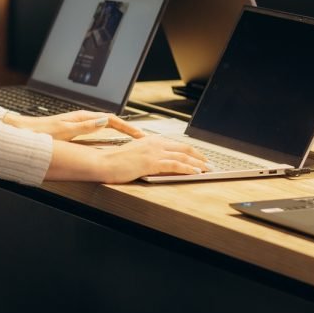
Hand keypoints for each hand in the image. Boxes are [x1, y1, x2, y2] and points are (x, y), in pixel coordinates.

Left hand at [3, 110, 145, 141]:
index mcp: (81, 118)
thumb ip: (84, 126)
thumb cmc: (38, 133)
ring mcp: (76, 124)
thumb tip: (104, 121)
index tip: (140, 136)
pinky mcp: (72, 130)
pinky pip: (95, 131)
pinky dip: (107, 135)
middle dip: (127, 129)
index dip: (127, 127)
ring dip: (118, 132)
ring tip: (131, 141)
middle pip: (110, 121)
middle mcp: (80, 119)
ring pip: (103, 126)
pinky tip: (108, 142)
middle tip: (141, 139)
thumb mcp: (63, 131)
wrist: (20, 132)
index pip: (111, 119)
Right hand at [94, 134, 208, 183]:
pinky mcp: (151, 162)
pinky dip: (188, 168)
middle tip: (210, 164)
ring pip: (182, 156)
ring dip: (198, 163)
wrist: (104, 162)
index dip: (192, 151)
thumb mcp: (135, 154)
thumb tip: (159, 161)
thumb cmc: (116, 161)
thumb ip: (148, 154)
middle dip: (199, 156)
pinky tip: (195, 172)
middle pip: (184, 148)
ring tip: (208, 169)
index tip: (201, 157)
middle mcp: (155, 143)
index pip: (177, 144)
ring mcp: (153, 152)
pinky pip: (174, 165)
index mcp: (151, 140)